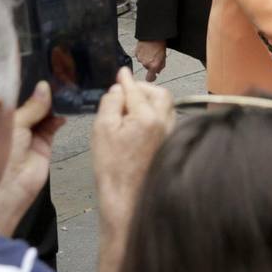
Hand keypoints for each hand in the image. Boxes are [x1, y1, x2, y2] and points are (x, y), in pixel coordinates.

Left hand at [0, 81, 62, 233]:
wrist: (9, 190)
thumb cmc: (0, 157)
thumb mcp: (16, 124)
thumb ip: (33, 106)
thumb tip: (44, 87)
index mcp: (0, 116)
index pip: (15, 95)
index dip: (26, 85)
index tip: (40, 72)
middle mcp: (14, 124)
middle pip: (32, 103)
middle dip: (42, 94)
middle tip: (56, 79)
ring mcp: (29, 134)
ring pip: (44, 113)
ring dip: (53, 105)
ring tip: (63, 93)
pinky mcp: (43, 144)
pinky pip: (53, 126)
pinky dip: (59, 118)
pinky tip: (63, 111)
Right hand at [91, 67, 173, 220]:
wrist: (126, 198)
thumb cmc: (112, 168)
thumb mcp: (102, 129)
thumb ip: (111, 102)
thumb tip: (118, 88)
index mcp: (148, 117)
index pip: (136, 90)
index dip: (126, 80)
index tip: (121, 73)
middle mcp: (165, 124)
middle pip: (160, 94)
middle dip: (143, 89)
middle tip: (126, 92)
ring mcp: (169, 136)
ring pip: (165, 108)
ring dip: (150, 102)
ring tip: (130, 108)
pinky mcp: (168, 146)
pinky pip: (165, 122)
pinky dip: (153, 116)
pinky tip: (138, 124)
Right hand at [135, 39, 167, 80]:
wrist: (152, 35)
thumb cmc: (159, 44)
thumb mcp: (164, 57)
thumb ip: (160, 66)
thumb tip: (157, 71)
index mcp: (153, 65)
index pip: (149, 78)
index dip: (152, 78)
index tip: (153, 77)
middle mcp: (145, 63)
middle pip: (147, 68)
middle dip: (151, 64)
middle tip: (155, 57)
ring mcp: (140, 58)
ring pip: (143, 62)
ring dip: (146, 59)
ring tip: (151, 51)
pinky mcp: (136, 53)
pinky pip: (139, 57)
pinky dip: (142, 54)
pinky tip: (147, 49)